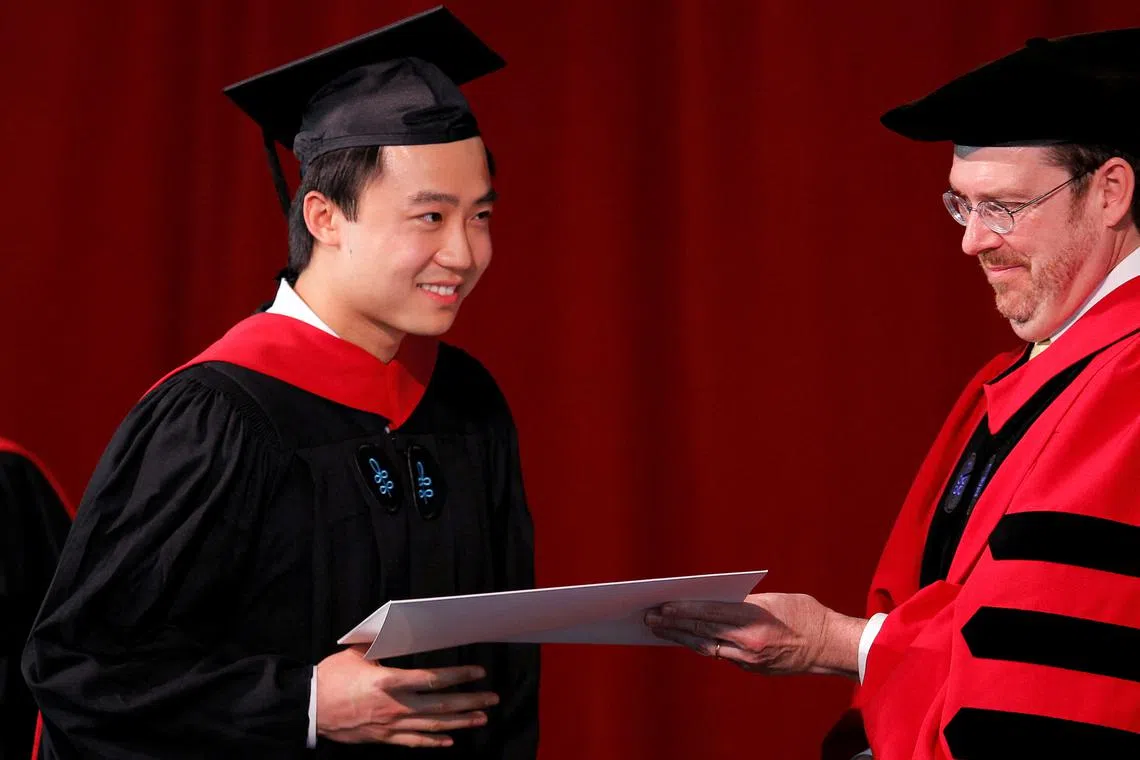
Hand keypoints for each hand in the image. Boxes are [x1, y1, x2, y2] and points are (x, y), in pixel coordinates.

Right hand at [315, 647, 498, 746]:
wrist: (309, 708)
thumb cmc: (331, 677)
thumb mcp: (357, 653)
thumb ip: (382, 644)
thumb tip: (397, 629)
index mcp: (389, 681)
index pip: (433, 679)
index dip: (458, 676)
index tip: (478, 673)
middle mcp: (394, 706)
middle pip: (440, 706)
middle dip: (469, 702)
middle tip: (491, 698)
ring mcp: (390, 725)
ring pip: (433, 727)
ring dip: (460, 722)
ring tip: (482, 718)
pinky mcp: (383, 738)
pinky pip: (414, 743)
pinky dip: (434, 743)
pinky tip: (450, 740)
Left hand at [644, 593, 865, 678]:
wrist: (831, 647)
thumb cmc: (805, 614)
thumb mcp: (774, 599)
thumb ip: (744, 602)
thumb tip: (715, 603)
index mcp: (755, 619)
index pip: (710, 613)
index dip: (684, 609)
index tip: (662, 605)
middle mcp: (749, 642)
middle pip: (703, 631)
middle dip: (673, 624)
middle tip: (649, 617)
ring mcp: (750, 660)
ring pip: (706, 646)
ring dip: (681, 637)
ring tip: (659, 628)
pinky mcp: (752, 669)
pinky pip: (720, 655)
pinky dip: (701, 644)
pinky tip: (686, 638)